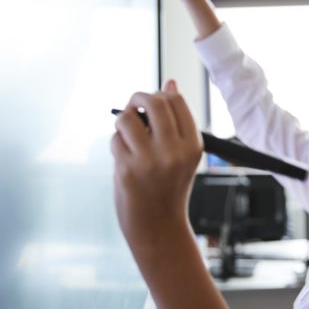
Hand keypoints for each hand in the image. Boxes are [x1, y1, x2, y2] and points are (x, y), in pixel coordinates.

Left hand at [110, 80, 202, 258]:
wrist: (159, 227)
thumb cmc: (169, 187)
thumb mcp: (182, 155)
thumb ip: (176, 122)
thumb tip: (170, 81)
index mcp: (192, 145)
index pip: (176, 101)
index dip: (160, 94)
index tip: (152, 103)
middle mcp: (174, 151)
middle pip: (154, 102)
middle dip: (139, 97)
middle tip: (134, 106)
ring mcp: (150, 160)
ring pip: (128, 118)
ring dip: (123, 122)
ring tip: (128, 137)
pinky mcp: (127, 169)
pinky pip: (115, 140)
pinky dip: (117, 145)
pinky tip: (125, 160)